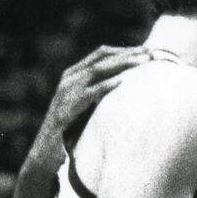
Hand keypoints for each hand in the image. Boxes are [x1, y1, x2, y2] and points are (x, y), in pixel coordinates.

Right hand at [26, 46, 149, 172]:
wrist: (47, 147)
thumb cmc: (70, 125)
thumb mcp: (86, 101)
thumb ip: (99, 89)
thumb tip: (124, 82)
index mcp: (73, 73)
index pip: (100, 53)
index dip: (123, 50)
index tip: (144, 50)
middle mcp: (70, 77)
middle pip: (101, 57)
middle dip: (127, 53)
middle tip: (149, 53)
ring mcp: (68, 91)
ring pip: (97, 70)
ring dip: (122, 64)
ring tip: (142, 62)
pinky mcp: (69, 107)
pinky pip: (90, 92)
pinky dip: (106, 85)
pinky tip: (122, 81)